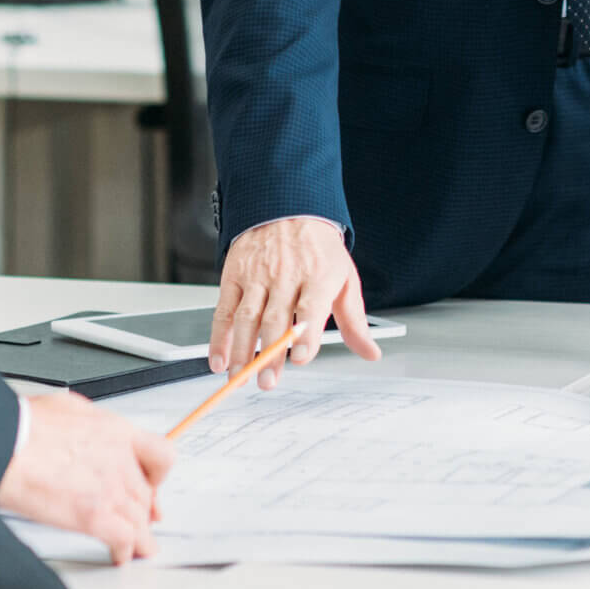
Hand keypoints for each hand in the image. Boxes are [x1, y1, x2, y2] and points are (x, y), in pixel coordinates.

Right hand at [0, 391, 175, 564]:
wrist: (4, 443)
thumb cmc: (24, 426)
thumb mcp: (69, 408)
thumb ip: (91, 424)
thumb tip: (88, 431)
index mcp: (116, 432)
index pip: (160, 456)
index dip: (158, 477)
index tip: (154, 487)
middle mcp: (120, 460)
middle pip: (145, 493)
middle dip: (144, 511)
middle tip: (141, 522)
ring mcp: (110, 489)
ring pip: (139, 519)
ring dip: (140, 537)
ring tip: (138, 548)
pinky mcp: (94, 515)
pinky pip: (124, 538)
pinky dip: (125, 550)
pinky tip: (120, 555)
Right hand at [209, 216, 381, 387]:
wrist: (288, 206)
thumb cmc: (318, 249)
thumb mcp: (345, 278)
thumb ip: (354, 320)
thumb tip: (370, 353)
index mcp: (317, 275)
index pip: (311, 308)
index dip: (305, 335)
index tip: (301, 359)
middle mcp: (285, 275)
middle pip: (275, 319)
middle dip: (270, 354)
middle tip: (267, 382)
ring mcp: (257, 275)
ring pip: (246, 317)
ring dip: (241, 351)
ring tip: (240, 378)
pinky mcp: (234, 275)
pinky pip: (223, 310)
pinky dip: (218, 336)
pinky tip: (219, 359)